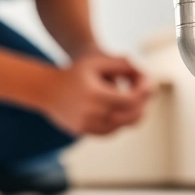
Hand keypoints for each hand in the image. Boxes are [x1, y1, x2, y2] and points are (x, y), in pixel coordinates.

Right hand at [38, 53, 153, 136]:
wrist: (46, 89)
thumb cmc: (74, 72)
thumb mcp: (96, 62)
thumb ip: (121, 64)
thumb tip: (145, 74)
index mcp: (95, 94)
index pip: (130, 100)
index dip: (142, 95)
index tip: (148, 88)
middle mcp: (91, 112)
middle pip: (128, 117)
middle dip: (141, 107)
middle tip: (146, 99)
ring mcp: (86, 124)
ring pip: (120, 126)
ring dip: (131, 117)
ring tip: (137, 107)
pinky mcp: (82, 131)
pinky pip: (107, 132)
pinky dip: (118, 125)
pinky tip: (122, 115)